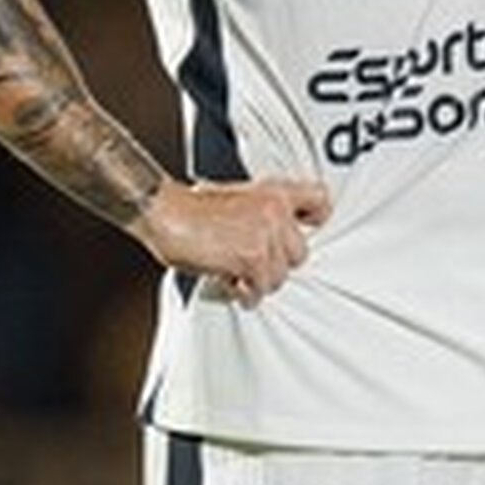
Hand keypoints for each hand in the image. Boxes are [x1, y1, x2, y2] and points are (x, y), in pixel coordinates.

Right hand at [134, 175, 331, 302]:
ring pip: (280, 277)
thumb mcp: (237, 197)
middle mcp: (276, 212)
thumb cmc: (190, 208)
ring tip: (232, 271)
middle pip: (299, 254)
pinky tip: (226, 280)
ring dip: (256, 282)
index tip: (303, 231)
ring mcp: (265, 235)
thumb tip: (274, 238)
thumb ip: (263, 214)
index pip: (320, 201)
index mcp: (274, 192)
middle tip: (249, 263)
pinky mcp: (252, 259)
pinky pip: (260, 290)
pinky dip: (243, 293)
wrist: (164, 212)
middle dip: (275, 265)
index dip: (314, 221)